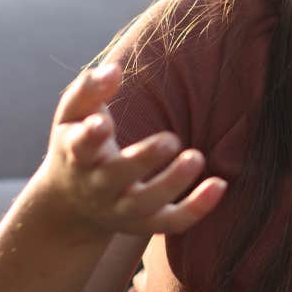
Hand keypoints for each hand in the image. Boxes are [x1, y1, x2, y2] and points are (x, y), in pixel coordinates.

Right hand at [32, 63, 226, 238]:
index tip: (102, 123)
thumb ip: (89, 90)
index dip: (90, 137)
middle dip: (143, 159)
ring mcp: (121, 208)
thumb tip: (114, 68)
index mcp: (77, 155)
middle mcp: (98, 185)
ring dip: (173, 183)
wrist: (71, 204)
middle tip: (171, 139)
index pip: (80, 146)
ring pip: (146, 203)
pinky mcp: (145, 223)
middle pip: (117, 176)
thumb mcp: (72, 116)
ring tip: (196, 157)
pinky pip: (171, 222)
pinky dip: (196, 208)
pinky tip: (220, 185)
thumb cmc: (78, 143)